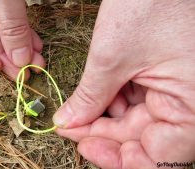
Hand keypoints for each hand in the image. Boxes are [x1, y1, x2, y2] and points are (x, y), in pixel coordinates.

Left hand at [53, 0, 194, 167]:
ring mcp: (179, 92)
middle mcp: (191, 105)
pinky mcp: (166, 80)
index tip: (83, 145)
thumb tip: (69, 122)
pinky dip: (113, 101)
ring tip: (78, 110)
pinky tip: (96, 95)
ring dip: (104, 118)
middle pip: (141, 140)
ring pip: (136, 122)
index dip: (116, 158)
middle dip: (101, 134)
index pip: (157, 159)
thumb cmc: (152, 4)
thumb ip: (90, 97)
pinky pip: (137, 102)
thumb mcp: (112, 57)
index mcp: (193, 108)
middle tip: (70, 126)